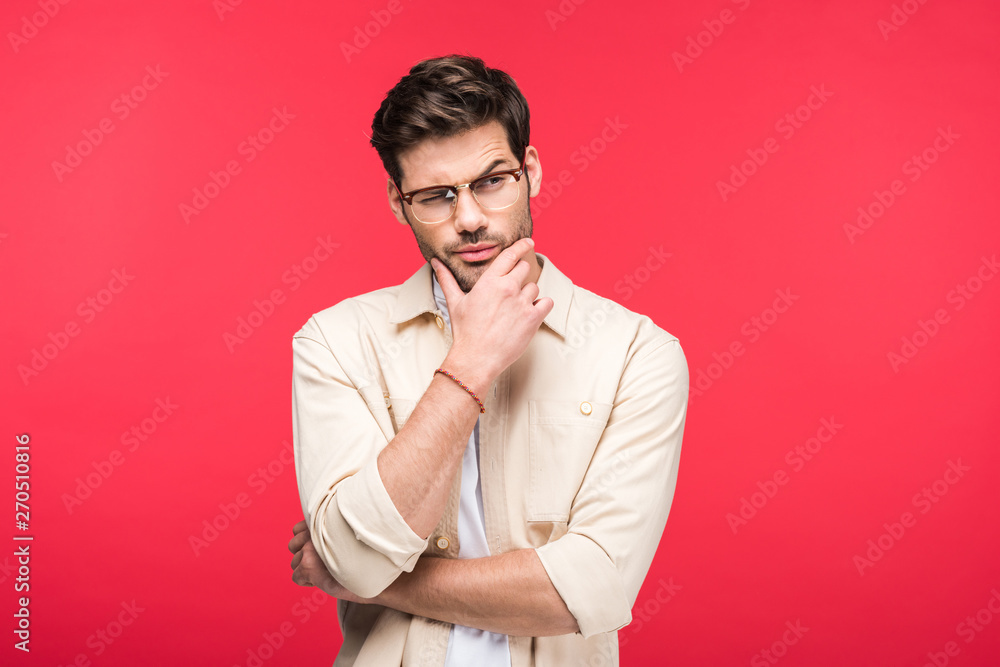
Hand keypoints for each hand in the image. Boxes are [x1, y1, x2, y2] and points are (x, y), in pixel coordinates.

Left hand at [288, 519, 367, 602]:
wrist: (373, 574)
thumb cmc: (363, 558)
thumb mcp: (344, 539)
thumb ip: (327, 534)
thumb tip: (307, 536)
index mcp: (322, 524)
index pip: (297, 529)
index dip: (305, 540)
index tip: (319, 548)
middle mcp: (314, 534)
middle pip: (293, 545)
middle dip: (303, 555)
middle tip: (323, 561)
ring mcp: (310, 550)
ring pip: (294, 562)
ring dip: (305, 568)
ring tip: (324, 570)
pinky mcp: (308, 566)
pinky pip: (296, 577)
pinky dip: (306, 582)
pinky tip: (322, 579)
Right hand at [432, 238, 553, 390]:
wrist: (476, 358)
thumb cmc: (465, 332)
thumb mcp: (454, 302)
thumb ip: (447, 279)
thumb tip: (435, 263)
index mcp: (489, 281)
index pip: (510, 255)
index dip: (521, 246)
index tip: (528, 242)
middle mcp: (507, 288)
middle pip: (524, 268)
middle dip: (520, 276)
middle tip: (512, 290)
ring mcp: (521, 303)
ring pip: (534, 287)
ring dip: (528, 295)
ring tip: (514, 310)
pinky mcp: (533, 318)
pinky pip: (547, 302)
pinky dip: (541, 306)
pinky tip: (530, 314)